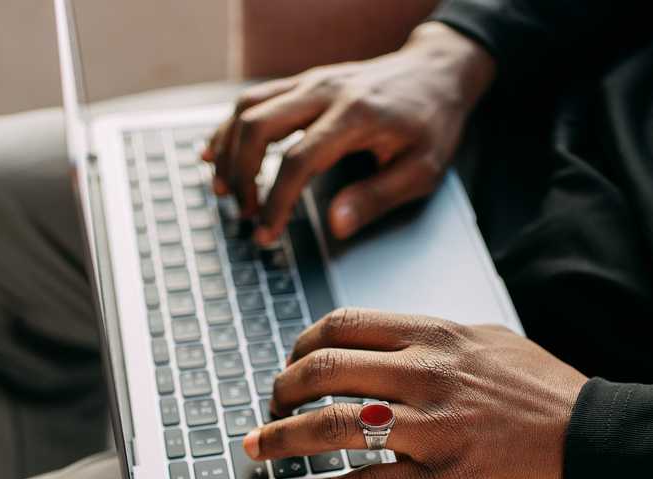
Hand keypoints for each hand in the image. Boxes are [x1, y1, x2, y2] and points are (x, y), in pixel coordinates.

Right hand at [202, 22, 494, 245]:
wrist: (437, 72)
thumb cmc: (432, 124)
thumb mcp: (422, 170)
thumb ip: (377, 198)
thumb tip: (336, 225)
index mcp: (356, 116)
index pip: (299, 160)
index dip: (276, 201)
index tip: (266, 232)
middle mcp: (326, 91)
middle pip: (258, 126)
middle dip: (242, 175)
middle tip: (244, 212)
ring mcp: (311, 81)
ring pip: (248, 108)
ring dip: (229, 151)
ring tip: (225, 191)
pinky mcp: (303, 81)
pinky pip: (254, 99)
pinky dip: (229, 127)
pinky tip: (216, 153)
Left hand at [242, 309, 588, 478]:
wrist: (599, 444)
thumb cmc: (548, 395)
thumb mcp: (492, 342)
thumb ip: (436, 340)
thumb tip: (387, 344)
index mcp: (437, 336)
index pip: (344, 325)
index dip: (302, 344)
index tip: (291, 364)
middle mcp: (428, 374)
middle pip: (324, 369)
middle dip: (280, 389)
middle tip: (268, 407)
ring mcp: (432, 428)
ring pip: (332, 426)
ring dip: (282, 438)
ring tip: (259, 449)